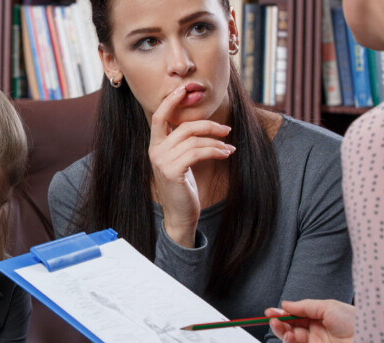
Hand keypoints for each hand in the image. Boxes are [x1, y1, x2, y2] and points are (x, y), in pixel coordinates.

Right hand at [148, 85, 234, 246]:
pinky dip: (215, 151)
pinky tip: (226, 153)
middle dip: (209, 126)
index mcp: (155, 145)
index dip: (171, 101)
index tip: (184, 88)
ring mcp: (162, 161)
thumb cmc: (183, 186)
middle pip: (184, 127)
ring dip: (216, 142)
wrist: (180, 214)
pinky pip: (197, 153)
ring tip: (229, 148)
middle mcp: (155, 151)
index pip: (159, 116)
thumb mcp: (181, 161)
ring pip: (194, 140)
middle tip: (226, 130)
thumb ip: (184, 142)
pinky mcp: (172, 172)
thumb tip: (202, 125)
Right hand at [267, 299, 355, 342]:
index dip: (283, 314)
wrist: (367, 339)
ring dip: (282, 334)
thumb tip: (285, 304)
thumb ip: (304, 306)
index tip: (270, 311)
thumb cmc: (354, 322)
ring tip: (281, 326)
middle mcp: (318, 335)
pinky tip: (289, 336)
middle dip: (279, 324)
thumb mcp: (328, 306)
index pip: (297, 318)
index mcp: (322, 320)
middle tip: (272, 318)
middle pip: (291, 330)